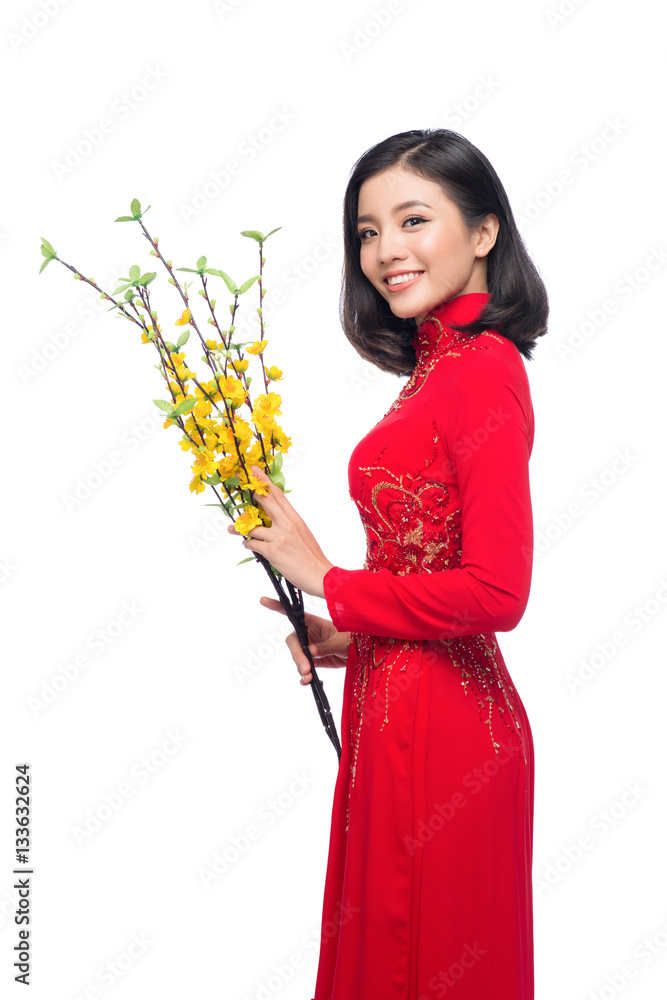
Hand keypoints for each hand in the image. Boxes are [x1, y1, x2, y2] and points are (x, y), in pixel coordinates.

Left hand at [226, 464, 334, 597]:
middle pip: (266, 502)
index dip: (265, 482)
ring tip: (232, 529)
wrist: (321, 575)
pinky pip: (253, 544)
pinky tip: (247, 545)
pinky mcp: (273, 551)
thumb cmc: (312, 557)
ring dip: (240, 528)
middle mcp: (288, 524)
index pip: (279, 495)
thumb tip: (276, 519)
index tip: (256, 471)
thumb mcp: (304, 534)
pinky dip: (247, 544)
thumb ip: (290, 524)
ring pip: (253, 527)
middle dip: (252, 493)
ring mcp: (280, 537)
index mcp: (295, 518)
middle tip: (242, 487)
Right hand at [259, 595, 350, 684]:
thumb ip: (326, 646)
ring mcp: (310, 648)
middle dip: (297, 655)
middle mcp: (309, 634)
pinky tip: (306, 681)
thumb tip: (310, 652)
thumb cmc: (354, 640)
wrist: (363, 654)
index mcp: (314, 622)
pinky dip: (304, 676)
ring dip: (301, 668)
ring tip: (309, 677)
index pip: (293, 613)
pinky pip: (304, 668)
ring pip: (297, 658)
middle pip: (294, 642)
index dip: (278, 606)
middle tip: (305, 668)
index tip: (263, 600)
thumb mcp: (341, 641)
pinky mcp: (314, 661)